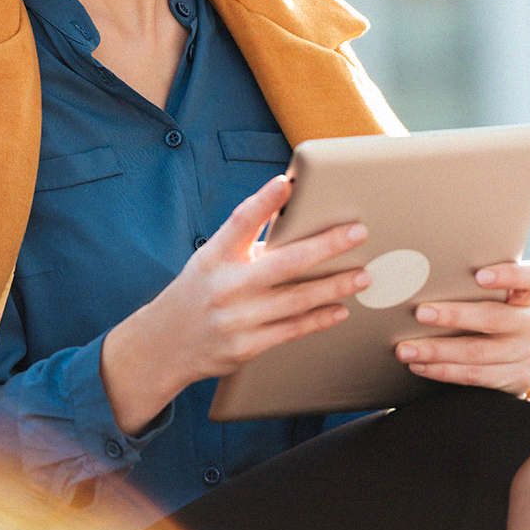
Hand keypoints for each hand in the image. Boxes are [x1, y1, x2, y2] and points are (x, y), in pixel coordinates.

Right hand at [100, 175, 370, 434]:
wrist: (166, 343)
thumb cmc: (199, 291)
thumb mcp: (211, 259)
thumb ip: (244, 240)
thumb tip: (287, 209)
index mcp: (213, 256)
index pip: (239, 222)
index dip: (262, 201)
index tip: (286, 183)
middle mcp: (225, 285)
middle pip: (283, 262)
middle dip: (325, 246)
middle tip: (357, 232)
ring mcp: (236, 318)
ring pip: (297, 300)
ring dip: (334, 286)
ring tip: (363, 276)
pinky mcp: (246, 347)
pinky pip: (292, 330)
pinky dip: (319, 319)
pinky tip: (340, 309)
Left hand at [395, 260, 529, 395]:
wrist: (513, 358)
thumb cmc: (486, 314)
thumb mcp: (488, 297)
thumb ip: (467, 287)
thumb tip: (414, 278)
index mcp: (527, 295)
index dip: (507, 274)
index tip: (479, 276)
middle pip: (493, 318)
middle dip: (453, 316)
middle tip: (420, 313)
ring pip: (478, 352)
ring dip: (436, 351)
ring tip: (406, 350)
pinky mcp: (520, 379)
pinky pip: (475, 375)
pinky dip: (442, 370)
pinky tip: (420, 365)